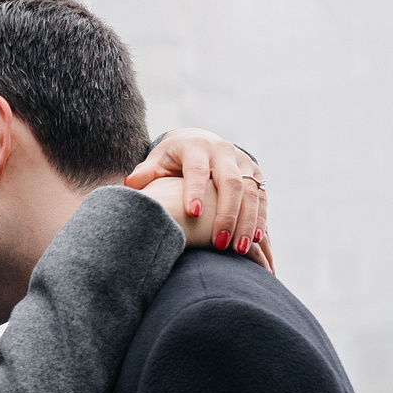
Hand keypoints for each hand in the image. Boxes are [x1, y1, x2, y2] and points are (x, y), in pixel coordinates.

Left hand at [127, 128, 271, 270]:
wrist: (200, 142)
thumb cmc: (173, 159)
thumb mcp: (158, 161)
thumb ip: (146, 173)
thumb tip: (131, 183)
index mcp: (196, 146)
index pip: (198, 169)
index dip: (196, 190)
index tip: (193, 214)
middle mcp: (224, 151)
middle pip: (230, 182)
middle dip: (226, 214)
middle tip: (218, 244)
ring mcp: (243, 162)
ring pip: (251, 192)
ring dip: (247, 222)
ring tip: (238, 249)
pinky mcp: (256, 175)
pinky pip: (262, 198)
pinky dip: (260, 219)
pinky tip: (255, 241)